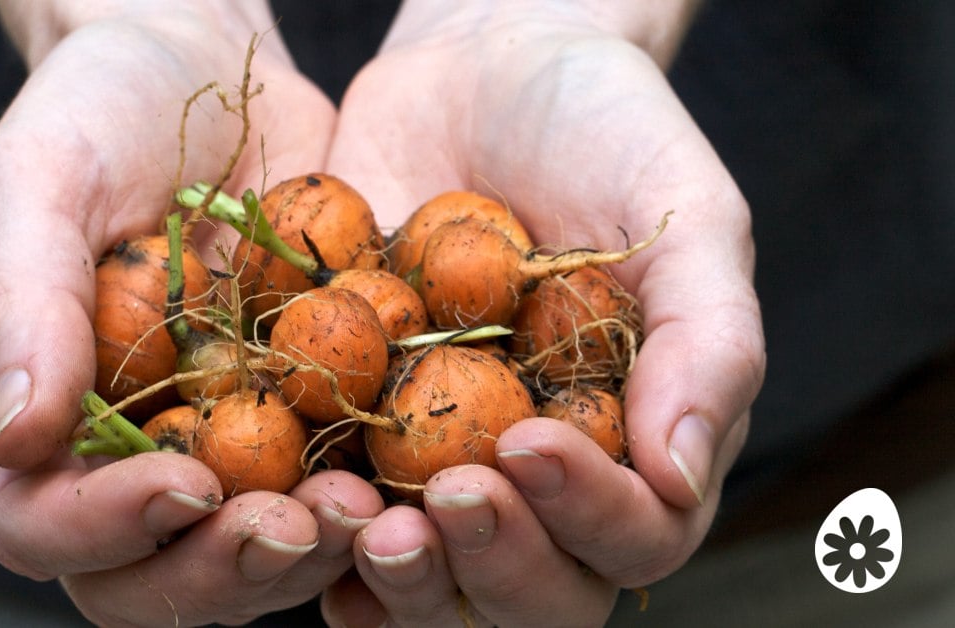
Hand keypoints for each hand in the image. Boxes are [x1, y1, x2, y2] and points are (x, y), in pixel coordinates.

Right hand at [0, 3, 385, 623]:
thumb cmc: (96, 112)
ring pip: (234, 562)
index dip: (105, 527)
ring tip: (362, 507)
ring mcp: (199, 444)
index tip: (187, 481)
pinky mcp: (283, 422)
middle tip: (298, 523)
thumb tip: (12, 442)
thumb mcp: (34, 183)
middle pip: (140, 578)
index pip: (35, 523)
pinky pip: (312, 498)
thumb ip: (21, 306)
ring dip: (300, 554)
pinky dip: (355, 508)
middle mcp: (104, 452)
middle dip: (218, 567)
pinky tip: (401, 477)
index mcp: (20, 409)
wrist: (202, 67)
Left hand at [322, 0, 763, 624]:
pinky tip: (288, 505)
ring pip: (433, 582)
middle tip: (447, 498)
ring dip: (399, 576)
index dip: (586, 517)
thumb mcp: (687, 218)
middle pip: (534, 590)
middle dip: (491, 561)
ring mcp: (444, 460)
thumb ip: (708, 343)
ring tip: (360, 518)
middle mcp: (539, 476)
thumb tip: (681, 479)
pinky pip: (336, 519)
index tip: (526, 445)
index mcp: (635, 442)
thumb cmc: (606, 135)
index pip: (634, 535)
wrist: (483, 71)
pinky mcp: (358, 431)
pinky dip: (316, 534)